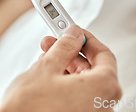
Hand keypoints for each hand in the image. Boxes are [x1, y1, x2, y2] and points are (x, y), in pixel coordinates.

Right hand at [0, 25, 121, 111]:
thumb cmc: (31, 108)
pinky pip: (80, 98)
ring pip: (85, 84)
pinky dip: (66, 85)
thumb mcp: (47, 67)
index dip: (87, 39)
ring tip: (45, 60)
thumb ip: (65, 47)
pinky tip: (47, 79)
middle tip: (53, 43)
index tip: (74, 31)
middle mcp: (104, 105)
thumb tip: (73, 35)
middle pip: (95, 70)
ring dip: (67, 68)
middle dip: (72, 53)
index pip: (104, 54)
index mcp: (104, 87)